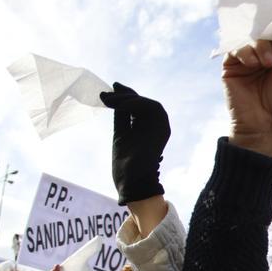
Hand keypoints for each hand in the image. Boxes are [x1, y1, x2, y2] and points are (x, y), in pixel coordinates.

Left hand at [99, 83, 169, 204]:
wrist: (132, 181)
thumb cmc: (125, 163)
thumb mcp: (120, 133)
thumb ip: (121, 115)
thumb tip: (113, 93)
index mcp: (146, 128)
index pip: (138, 106)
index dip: (126, 95)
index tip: (110, 89)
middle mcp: (156, 126)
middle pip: (143, 102)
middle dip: (126, 95)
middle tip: (108, 95)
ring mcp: (161, 128)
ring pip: (148, 104)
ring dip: (130, 100)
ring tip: (113, 102)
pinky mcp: (163, 129)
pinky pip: (152, 108)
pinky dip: (135, 104)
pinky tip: (120, 106)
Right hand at [223, 25, 271, 156]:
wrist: (263, 128)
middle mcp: (262, 53)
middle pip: (267, 29)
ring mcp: (246, 58)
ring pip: (251, 36)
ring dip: (262, 45)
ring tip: (269, 63)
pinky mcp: (230, 65)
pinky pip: (235, 47)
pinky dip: (246, 51)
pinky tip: (254, 64)